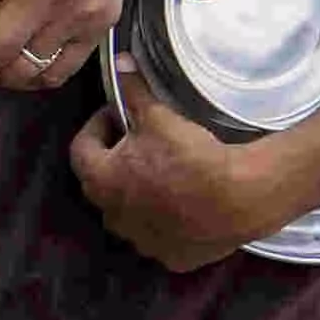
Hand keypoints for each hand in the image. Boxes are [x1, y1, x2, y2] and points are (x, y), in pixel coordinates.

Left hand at [65, 80, 289, 273]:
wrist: (238, 199)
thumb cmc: (190, 155)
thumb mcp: (158, 117)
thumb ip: (134, 90)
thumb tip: (120, 61)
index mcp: (102, 182)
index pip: (81, 149)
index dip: (97, 126)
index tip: (116, 114)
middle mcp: (113, 217)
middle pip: (103, 184)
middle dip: (115, 161)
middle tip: (138, 142)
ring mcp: (142, 242)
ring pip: (130, 214)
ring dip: (138, 195)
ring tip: (162, 174)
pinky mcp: (171, 257)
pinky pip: (161, 235)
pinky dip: (166, 221)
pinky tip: (185, 205)